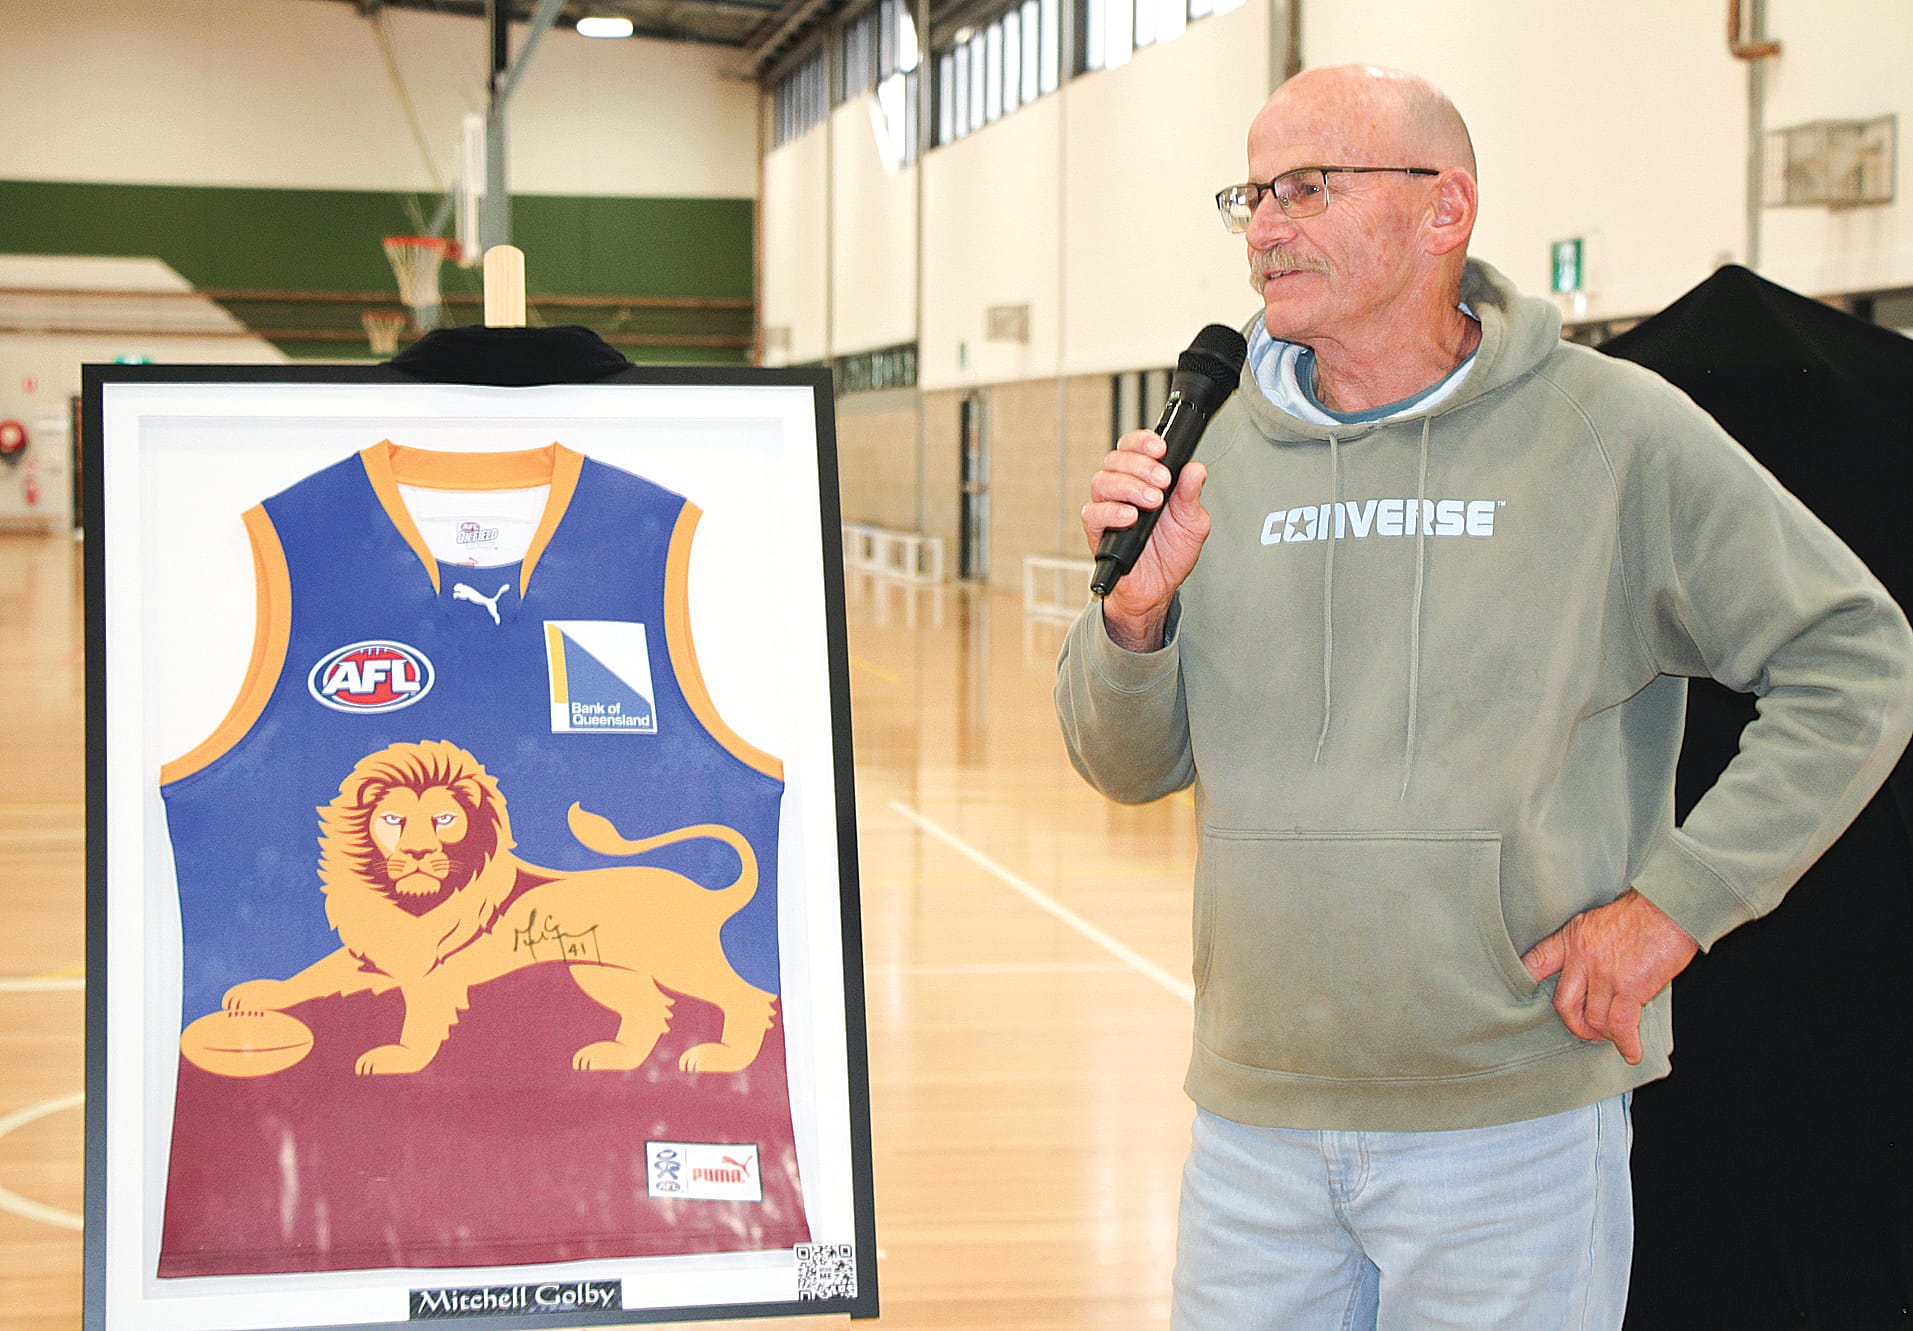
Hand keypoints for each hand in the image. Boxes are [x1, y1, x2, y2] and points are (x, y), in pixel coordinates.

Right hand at [1082, 428, 1211, 650]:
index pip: (1134, 448)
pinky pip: (1092, 513)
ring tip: (1152, 501)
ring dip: (1129, 486)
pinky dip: (1111, 511)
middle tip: (1163, 481)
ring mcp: (1108, 509)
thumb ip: (1191, 495)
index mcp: (1144, 480)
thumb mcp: (1192, 522)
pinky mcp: (1097, 531)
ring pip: (1102, 481)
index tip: (1161, 448)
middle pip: (1115, 459)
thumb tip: (1195, 469)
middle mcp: (1123, 490)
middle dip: (1141, 465)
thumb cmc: (1171, 554)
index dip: (1143, 442)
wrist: (1158, 589)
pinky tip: (1131, 516)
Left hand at [1521, 889, 1698, 1064]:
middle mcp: (1583, 957)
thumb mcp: (1598, 921)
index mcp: (1572, 938)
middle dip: (1575, 1024)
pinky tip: (1631, 1052)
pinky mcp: (1630, 988)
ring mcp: (1605, 974)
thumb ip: (1587, 947)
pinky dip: (1626, 1044)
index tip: (1524, 999)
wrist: (1670, 909)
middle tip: (1587, 1030)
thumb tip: (1589, 976)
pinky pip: (1621, 1025)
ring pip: (1594, 1019)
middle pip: (1564, 1004)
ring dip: (1604, 1033)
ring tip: (1614, 1035)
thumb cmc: (1641, 914)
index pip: (1536, 962)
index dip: (1526, 982)